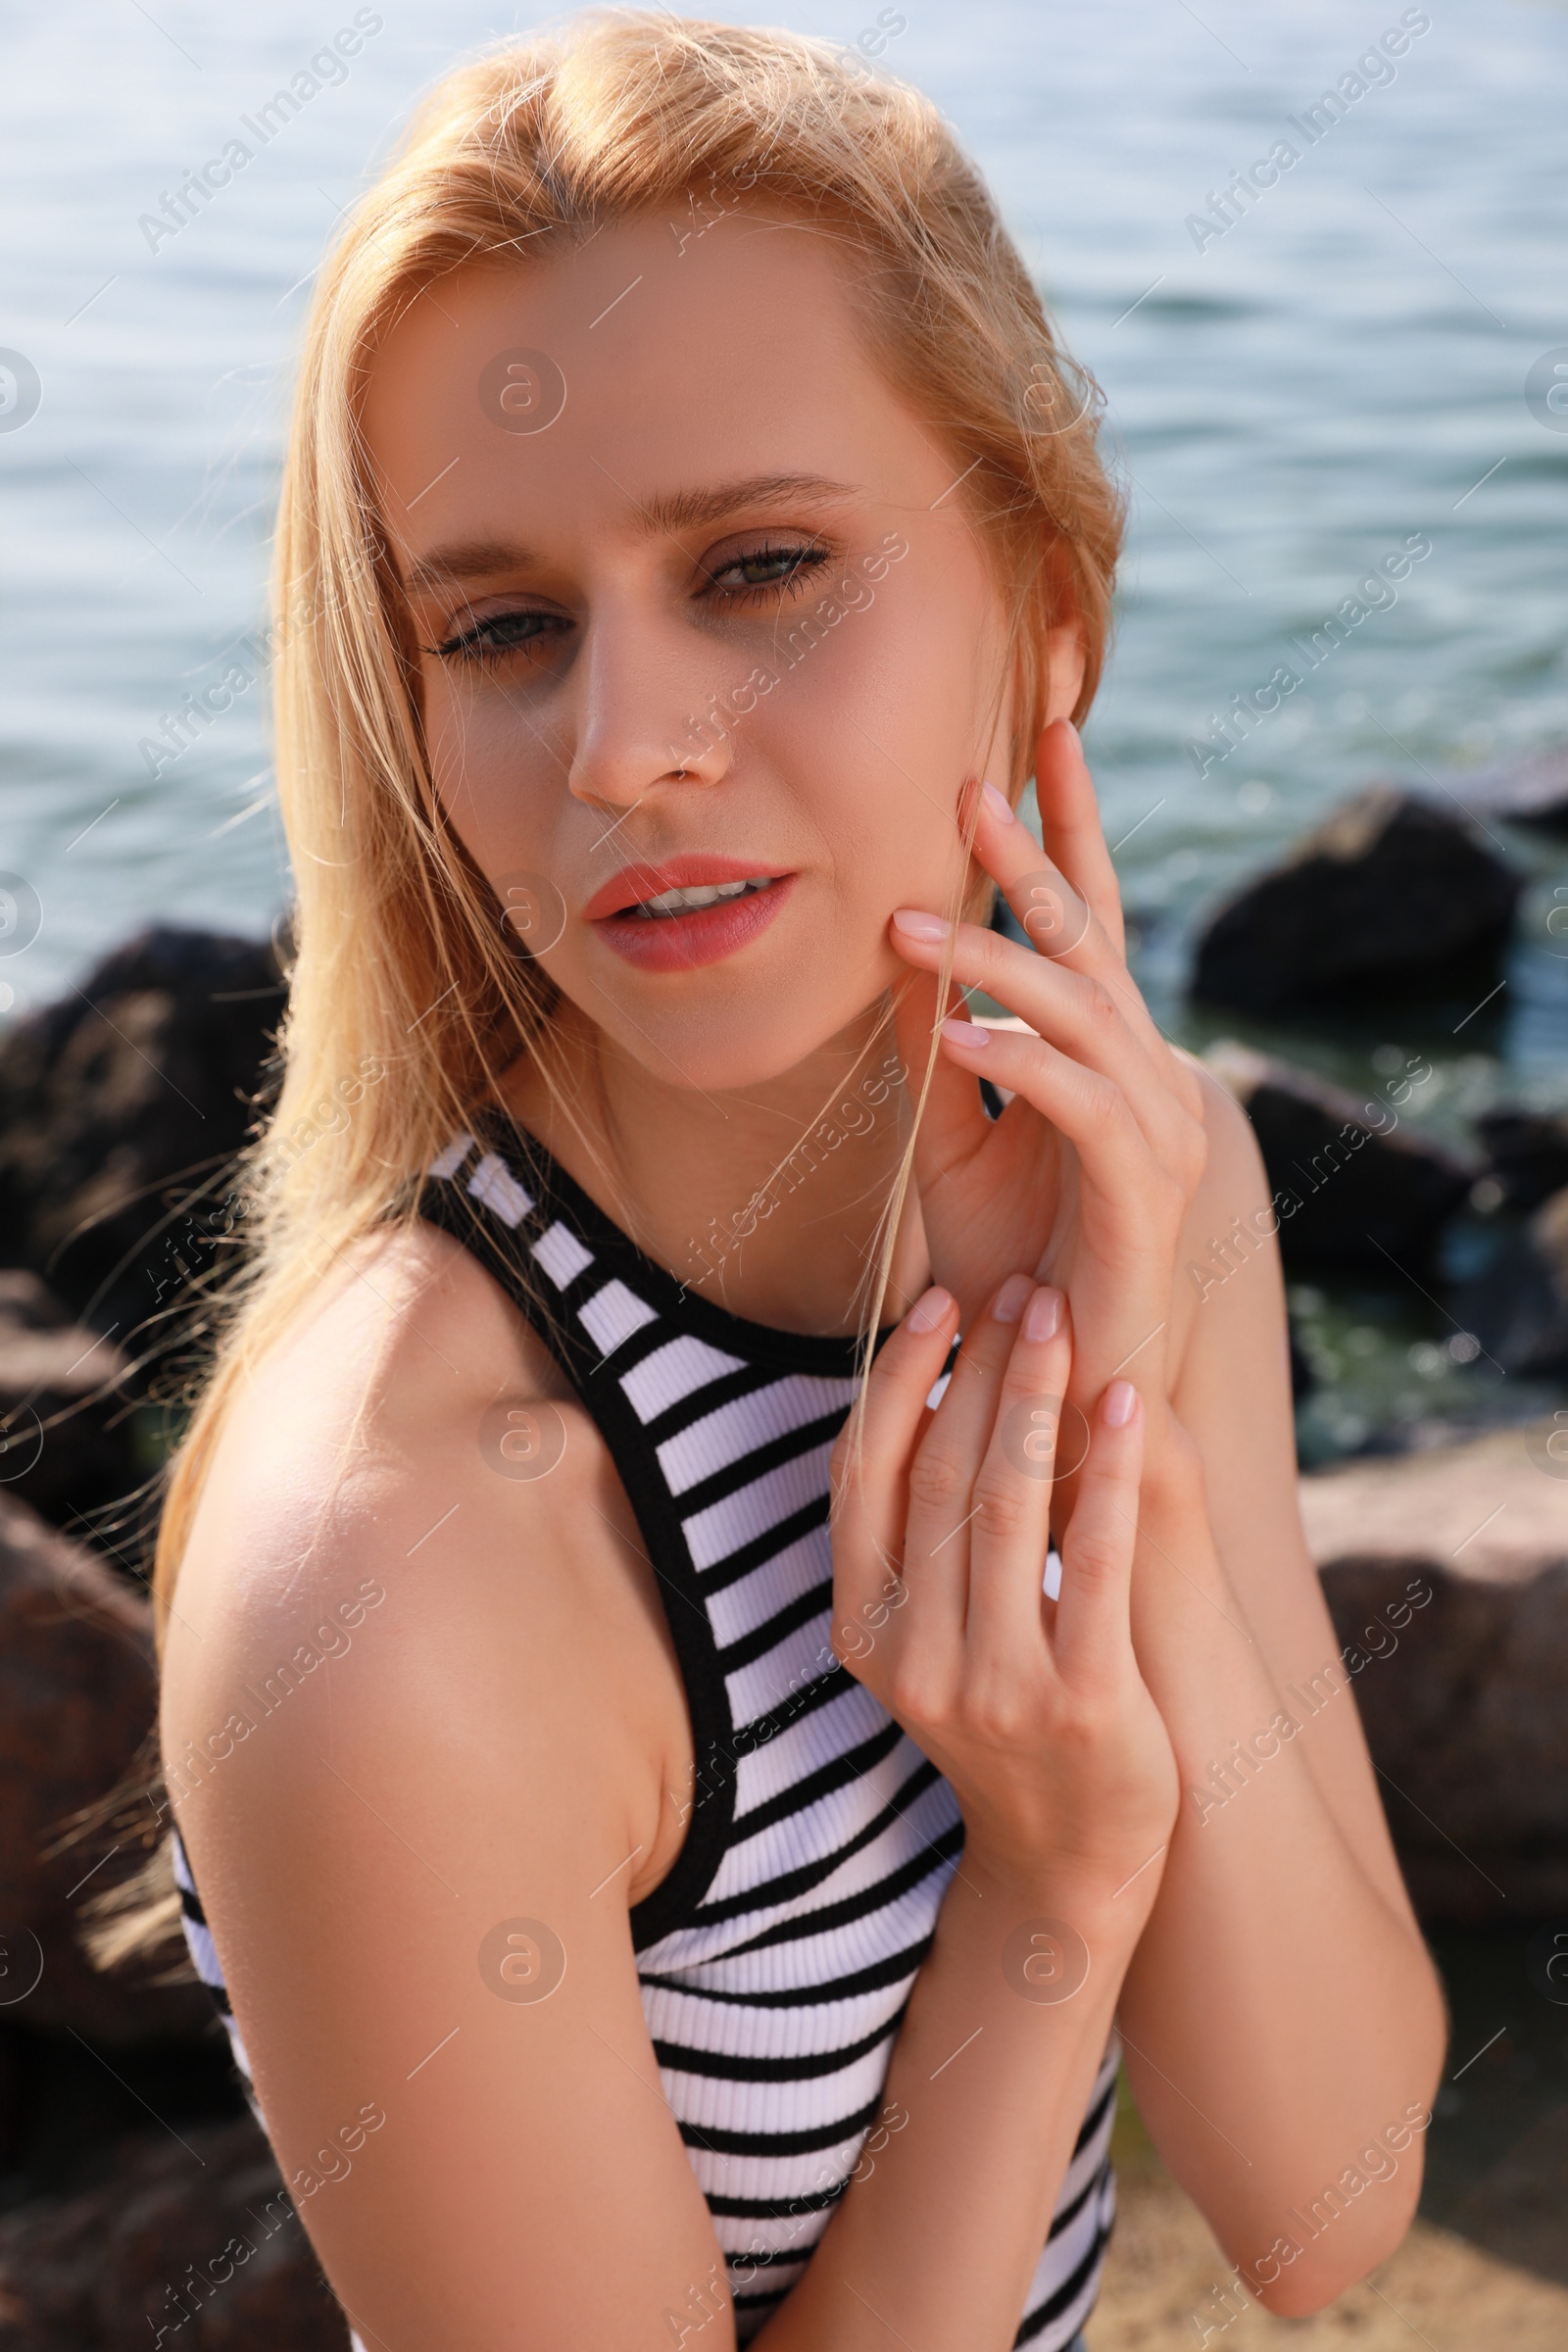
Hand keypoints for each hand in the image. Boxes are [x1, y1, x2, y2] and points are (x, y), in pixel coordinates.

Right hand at [829, 1272, 1178, 1908]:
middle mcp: (913, 1660)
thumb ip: (926, 1538)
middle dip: (981, 1369)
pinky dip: (1112, 1470)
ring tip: (1064, 1319)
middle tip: (1021, 1288)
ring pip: (1008, 1507)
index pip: (864, 1478)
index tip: (939, 1302)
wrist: (1071, 1862)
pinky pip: (1095, 1560)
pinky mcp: (1082, 1703)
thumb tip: (944, 1383)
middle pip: (940, 1476)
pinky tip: (1128, 1402)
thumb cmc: (1007, 1719)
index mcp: (862, 1633)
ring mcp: (994, 1686)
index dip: (899, 1380)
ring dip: (1036, 1397)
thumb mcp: (934, 1639)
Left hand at [888, 720, 1207, 1428]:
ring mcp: (1155, 1127)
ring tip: (908, 921)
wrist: (1057, 1383)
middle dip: (1031, 859)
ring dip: (993, 960)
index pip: (1089, 921)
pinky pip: (1079, 1101)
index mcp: (1104, 1054)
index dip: (1068, 829)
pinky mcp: (1141, 1188)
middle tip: (972, 782)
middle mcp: (1145, 1074)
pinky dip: (1017, 1059)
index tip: (1042, 736)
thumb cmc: (1009, 1269)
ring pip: (1081, 1013)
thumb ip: (933, 1051)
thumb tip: (899, 955)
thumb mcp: (949, 1144)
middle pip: (1090, 943)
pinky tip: (955, 1028)